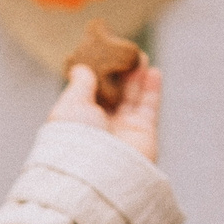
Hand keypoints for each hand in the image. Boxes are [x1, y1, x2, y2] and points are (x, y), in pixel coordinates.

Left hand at [46, 57, 161, 163]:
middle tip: (124, 52)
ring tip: (139, 55)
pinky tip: (152, 71)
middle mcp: (101, 126)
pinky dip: (152, 89)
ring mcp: (123, 130)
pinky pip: (148, 107)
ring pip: (132, 98)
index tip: (101, 53)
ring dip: (137, 76)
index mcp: (78, 120)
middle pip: (113, 94)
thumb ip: (79, 85)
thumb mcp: (70, 106)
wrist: (98, 172)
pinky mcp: (143, 134)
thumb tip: (81, 67)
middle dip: (119, 72)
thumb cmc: (76, 139)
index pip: (88, 93)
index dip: (96, 74)